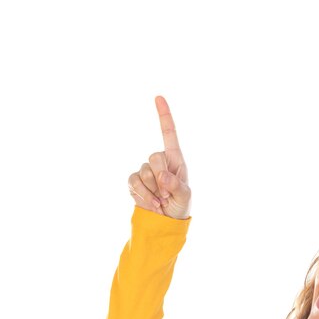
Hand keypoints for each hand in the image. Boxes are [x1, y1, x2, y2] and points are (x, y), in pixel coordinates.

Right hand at [127, 95, 191, 218]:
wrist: (165, 221)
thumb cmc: (179, 205)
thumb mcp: (184, 196)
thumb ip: (176, 185)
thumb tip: (162, 176)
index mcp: (175, 159)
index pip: (169, 133)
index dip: (164, 115)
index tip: (159, 97)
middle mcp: (159, 161)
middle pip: (155, 157)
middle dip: (161, 177)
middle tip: (168, 193)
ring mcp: (145, 171)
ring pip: (144, 172)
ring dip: (154, 190)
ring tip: (161, 200)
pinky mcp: (134, 181)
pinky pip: (134, 182)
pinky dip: (144, 195)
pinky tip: (152, 203)